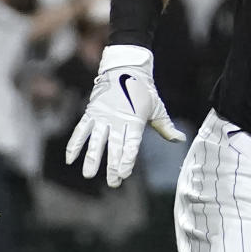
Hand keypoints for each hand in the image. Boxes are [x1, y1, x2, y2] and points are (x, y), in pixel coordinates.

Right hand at [65, 45, 184, 186]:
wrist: (126, 68)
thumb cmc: (144, 91)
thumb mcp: (157, 108)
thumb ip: (166, 127)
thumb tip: (181, 139)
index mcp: (135, 120)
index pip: (131, 144)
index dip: (128, 159)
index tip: (125, 173)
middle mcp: (118, 120)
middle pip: (114, 146)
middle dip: (113, 166)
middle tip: (113, 183)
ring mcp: (103, 116)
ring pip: (96, 141)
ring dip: (92, 158)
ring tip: (88, 175)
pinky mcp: (91, 112)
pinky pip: (81, 130)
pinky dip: (74, 144)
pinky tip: (70, 159)